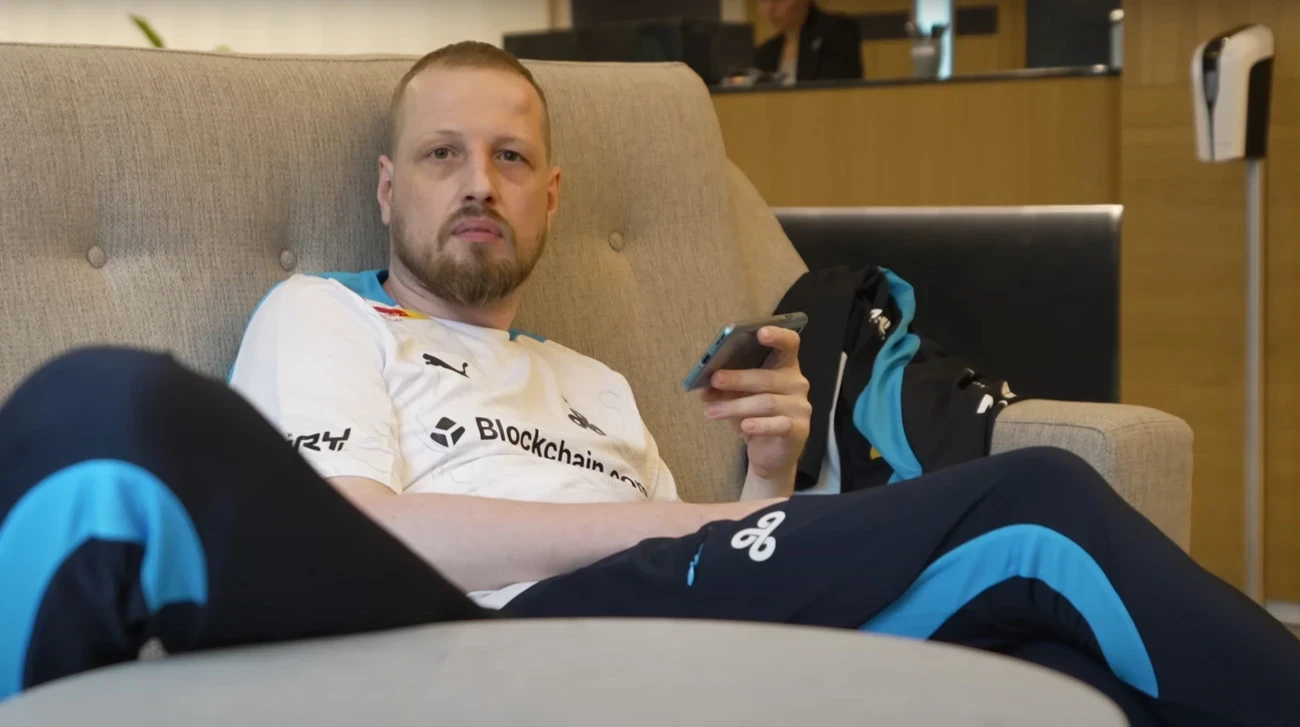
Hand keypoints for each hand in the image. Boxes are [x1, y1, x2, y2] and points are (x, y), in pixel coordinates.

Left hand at [700, 326, 811, 494]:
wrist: (770, 453)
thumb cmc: (754, 416)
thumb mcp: (735, 398)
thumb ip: (721, 389)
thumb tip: (703, 385)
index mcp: (784, 366)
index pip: (789, 344)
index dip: (777, 335)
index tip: (760, 332)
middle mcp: (797, 383)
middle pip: (767, 377)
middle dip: (737, 378)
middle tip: (714, 379)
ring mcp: (800, 407)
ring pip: (766, 402)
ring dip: (735, 406)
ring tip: (712, 410)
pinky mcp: (799, 430)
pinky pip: (778, 424)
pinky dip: (759, 425)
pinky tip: (744, 426)